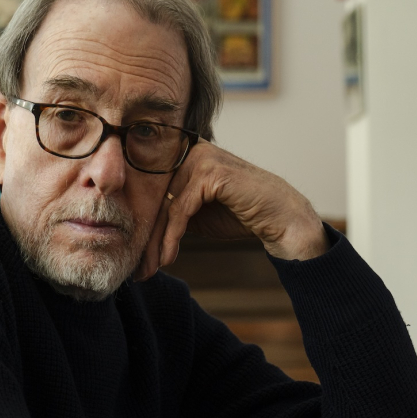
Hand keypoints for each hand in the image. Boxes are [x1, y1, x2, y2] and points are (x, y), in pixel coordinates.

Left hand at [135, 141, 328, 280]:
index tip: (136, 255)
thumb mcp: (196, 213)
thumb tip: (138, 228)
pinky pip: (180, 209)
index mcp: (185, 154)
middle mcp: (190, 149)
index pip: (154, 191)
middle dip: (147, 236)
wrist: (280, 220)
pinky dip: (171, 236)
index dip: (144, 224)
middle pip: (156, 198)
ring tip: (150, 267)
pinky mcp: (210, 172)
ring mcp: (200, 158)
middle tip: (139, 267)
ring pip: (165, 205)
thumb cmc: (241, 215)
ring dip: (156, 241)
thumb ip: (171, 211)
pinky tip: (168, 257)